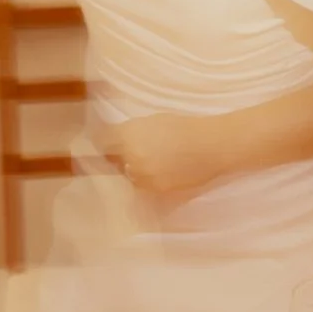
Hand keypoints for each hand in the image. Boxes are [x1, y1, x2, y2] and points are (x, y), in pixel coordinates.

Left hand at [103, 112, 234, 199]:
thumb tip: (115, 139)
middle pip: (113, 161)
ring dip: (134, 171)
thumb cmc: (183, 127)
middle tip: (135, 153)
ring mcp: (142, 175)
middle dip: (120, 157)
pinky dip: (148, 181)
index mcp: (128, 134)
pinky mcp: (154, 190)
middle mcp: (130, 155)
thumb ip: (130, 131)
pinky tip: (161, 172)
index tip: (107, 144)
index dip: (104, 142)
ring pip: (128, 175)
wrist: (210, 146)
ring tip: (153, 163)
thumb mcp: (152, 121)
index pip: (101, 141)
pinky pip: (143, 186)